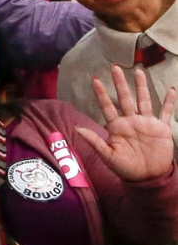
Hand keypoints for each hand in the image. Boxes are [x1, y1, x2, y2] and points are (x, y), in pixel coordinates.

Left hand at [78, 64, 176, 181]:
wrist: (147, 177)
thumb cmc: (125, 168)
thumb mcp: (108, 156)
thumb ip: (95, 142)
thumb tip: (77, 129)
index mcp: (117, 126)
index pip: (107, 106)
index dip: (101, 93)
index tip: (94, 79)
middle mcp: (131, 121)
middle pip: (125, 98)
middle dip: (120, 83)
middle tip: (115, 66)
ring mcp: (146, 123)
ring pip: (144, 100)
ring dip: (142, 86)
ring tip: (139, 71)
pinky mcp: (161, 128)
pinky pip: (166, 112)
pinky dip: (169, 102)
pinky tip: (171, 89)